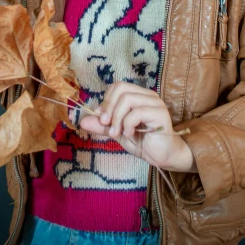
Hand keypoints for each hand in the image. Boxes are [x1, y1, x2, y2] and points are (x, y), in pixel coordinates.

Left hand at [79, 81, 196, 172]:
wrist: (163, 157)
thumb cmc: (144, 143)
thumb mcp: (118, 133)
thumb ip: (102, 126)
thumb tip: (82, 120)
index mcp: (138, 96)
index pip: (118, 86)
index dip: (106, 101)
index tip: (102, 119)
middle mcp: (147, 95)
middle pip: (121, 88)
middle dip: (109, 107)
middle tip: (106, 126)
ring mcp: (155, 103)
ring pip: (128, 99)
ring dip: (117, 118)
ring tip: (118, 133)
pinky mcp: (160, 113)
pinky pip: (137, 112)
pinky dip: (128, 124)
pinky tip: (130, 134)